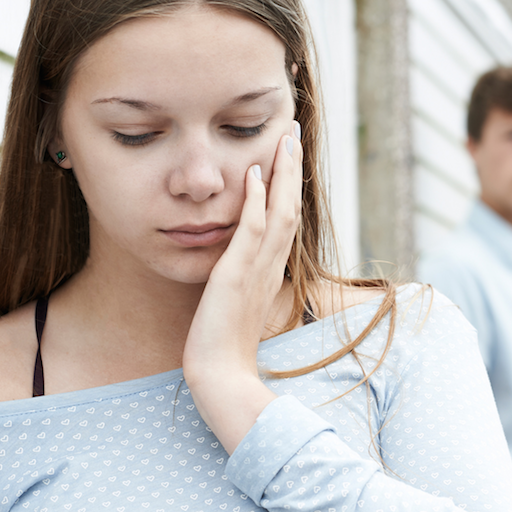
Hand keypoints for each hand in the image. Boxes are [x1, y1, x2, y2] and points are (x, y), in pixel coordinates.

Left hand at [183, 122, 303, 448]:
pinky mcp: (236, 276)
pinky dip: (256, 202)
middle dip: (291, 170)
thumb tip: (236, 275)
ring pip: (279, 212)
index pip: (285, 221)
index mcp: (268, 273)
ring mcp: (255, 270)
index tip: (287, 158)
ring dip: (281, 175)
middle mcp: (268, 267)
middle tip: (291, 134)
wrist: (220, 377)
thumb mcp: (234, 309)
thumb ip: (240, 287)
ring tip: (283, 140)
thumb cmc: (224, 351)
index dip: (288, 188)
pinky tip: (254, 174)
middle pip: (289, 208)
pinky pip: (251, 231)